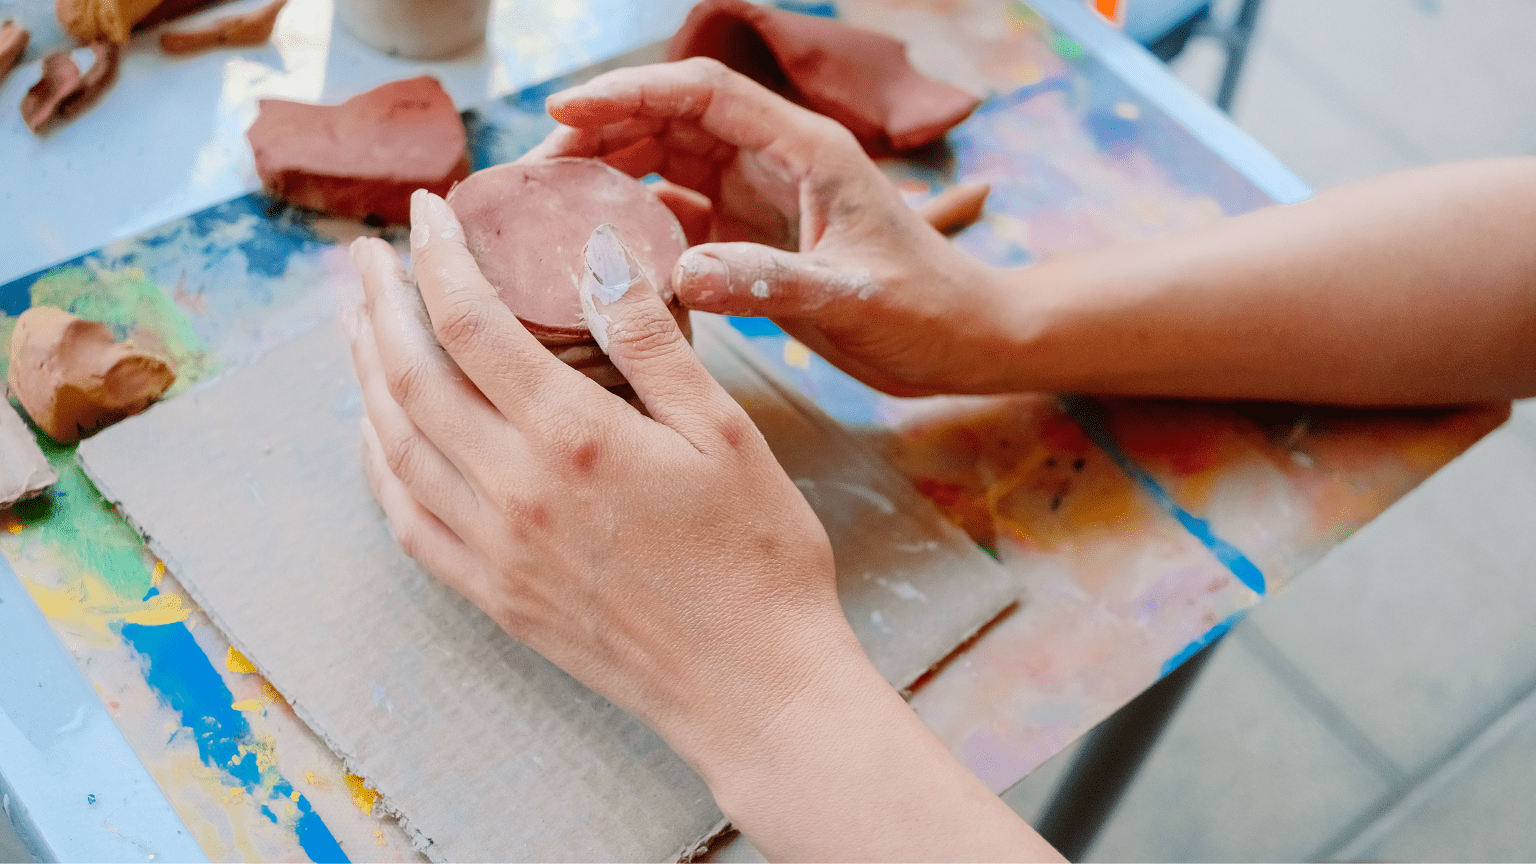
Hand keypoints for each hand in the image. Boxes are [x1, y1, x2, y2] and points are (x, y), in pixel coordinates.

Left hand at [345, 189, 858, 772]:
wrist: (754, 686)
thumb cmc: (758, 557)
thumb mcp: (724, 430)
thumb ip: (651, 341)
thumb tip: (596, 258)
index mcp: (572, 438)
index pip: (470, 323)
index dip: (437, 257)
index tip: (426, 212)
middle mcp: (512, 492)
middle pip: (408, 378)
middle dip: (376, 306)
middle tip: (361, 260)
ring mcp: (494, 550)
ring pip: (392, 446)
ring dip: (364, 377)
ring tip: (358, 330)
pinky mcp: (494, 596)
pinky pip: (405, 520)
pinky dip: (378, 465)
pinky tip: (378, 436)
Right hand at [529, 59, 1023, 397]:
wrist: (964, 343)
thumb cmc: (927, 309)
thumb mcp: (851, 295)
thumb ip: (770, 282)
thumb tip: (680, 275)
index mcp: (803, 148)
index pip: (700, 94)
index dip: (627, 94)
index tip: (560, 112)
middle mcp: (774, 161)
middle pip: (668, 123)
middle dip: (599, 138)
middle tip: (533, 180)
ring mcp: (759, 198)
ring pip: (665, 167)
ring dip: (609, 180)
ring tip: (548, 212)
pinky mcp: (752, 239)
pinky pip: (678, 217)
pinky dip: (636, 227)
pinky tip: (597, 253)